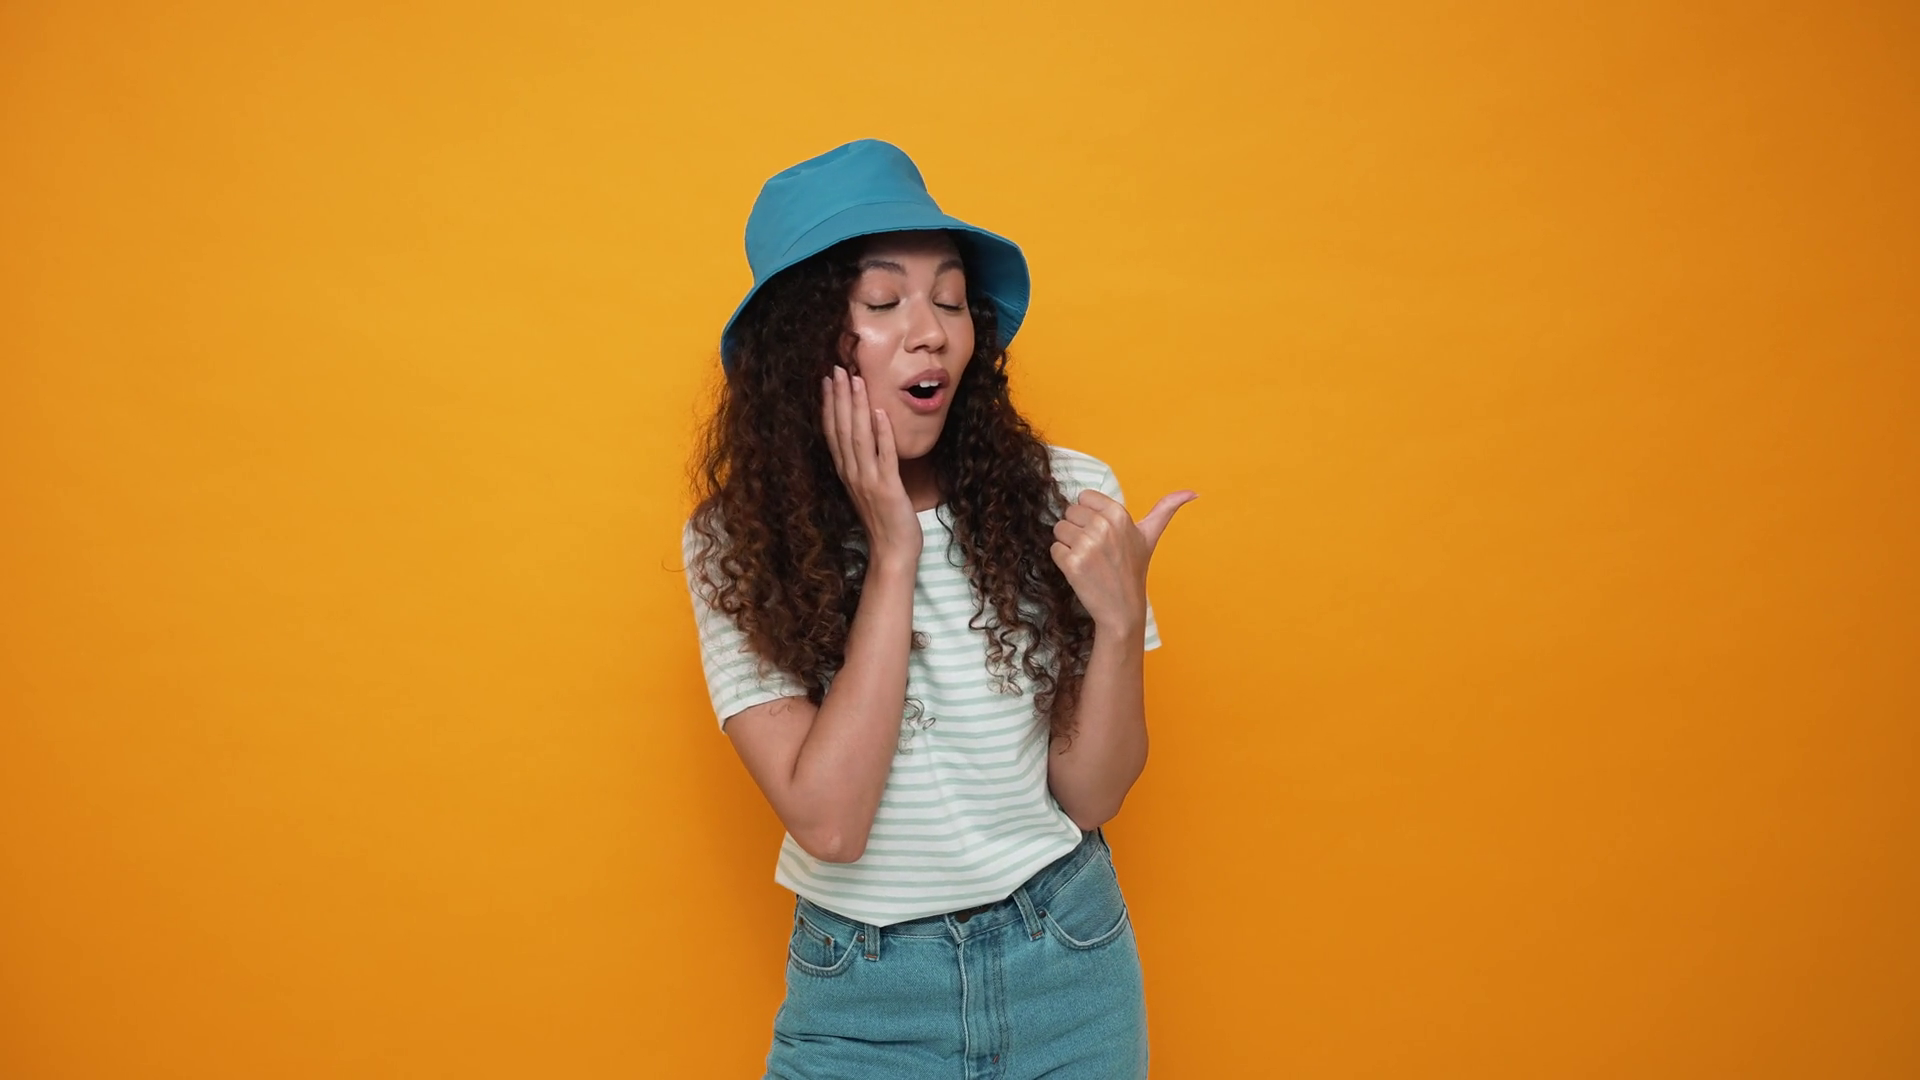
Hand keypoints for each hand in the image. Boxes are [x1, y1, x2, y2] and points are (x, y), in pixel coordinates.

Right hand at [822, 366, 922, 564]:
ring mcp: (868, 481)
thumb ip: (863, 464)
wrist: (892, 553)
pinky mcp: (887, 488)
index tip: (828, 380)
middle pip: (841, 429)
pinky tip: (880, 412)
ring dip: (857, 407)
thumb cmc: (883, 521)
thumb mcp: (867, 488)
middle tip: (838, 368)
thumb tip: (866, 436)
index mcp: (846, 472)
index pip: (832, 432)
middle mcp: (852, 474)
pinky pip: (884, 456)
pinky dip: (882, 433)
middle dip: (840, 397)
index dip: (829, 405)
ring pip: (859, 437)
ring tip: (856, 380)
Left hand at [1050, 488, 1196, 632]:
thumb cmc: (1134, 570)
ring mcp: (1087, 545)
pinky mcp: (1072, 563)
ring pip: (1059, 529)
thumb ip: (1166, 509)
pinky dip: (1062, 560)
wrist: (1122, 609)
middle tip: (1095, 549)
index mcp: (1119, 514)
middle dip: (1077, 529)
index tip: (1102, 532)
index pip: (1083, 497)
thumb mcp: (1150, 536)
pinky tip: (1080, 570)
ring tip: (1088, 559)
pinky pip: (1054, 548)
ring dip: (1068, 544)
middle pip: (1069, 512)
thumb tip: (1194, 492)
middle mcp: (1103, 526)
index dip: (1089, 515)